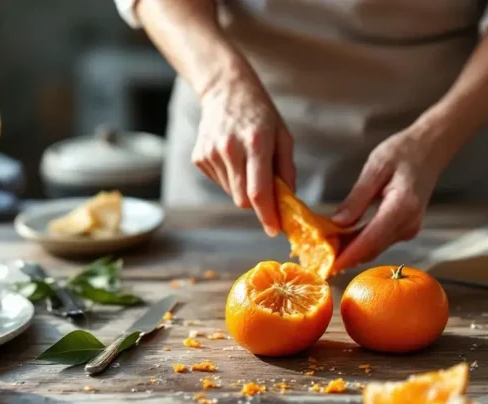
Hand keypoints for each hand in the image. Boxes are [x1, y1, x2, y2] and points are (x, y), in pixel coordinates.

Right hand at [192, 68, 295, 235]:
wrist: (225, 89)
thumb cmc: (261, 113)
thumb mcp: (283, 136)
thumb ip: (286, 170)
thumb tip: (288, 202)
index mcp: (255, 142)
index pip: (259, 191)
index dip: (267, 215)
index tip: (274, 230)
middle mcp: (229, 149)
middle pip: (243, 199)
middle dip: (258, 204)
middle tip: (269, 193)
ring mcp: (210, 153)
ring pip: (232, 193)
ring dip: (244, 189)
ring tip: (248, 164)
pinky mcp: (199, 157)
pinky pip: (220, 183)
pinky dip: (231, 179)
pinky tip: (234, 158)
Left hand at [331, 124, 450, 271]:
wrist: (432, 148)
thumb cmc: (404, 151)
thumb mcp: (375, 168)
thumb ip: (357, 198)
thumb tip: (337, 224)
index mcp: (401, 208)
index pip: (370, 241)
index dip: (348, 256)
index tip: (328, 266)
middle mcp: (408, 224)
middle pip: (371, 249)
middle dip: (344, 255)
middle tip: (318, 256)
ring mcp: (409, 229)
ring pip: (374, 248)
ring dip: (350, 249)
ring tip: (325, 246)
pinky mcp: (406, 229)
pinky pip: (379, 241)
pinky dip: (360, 242)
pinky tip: (342, 238)